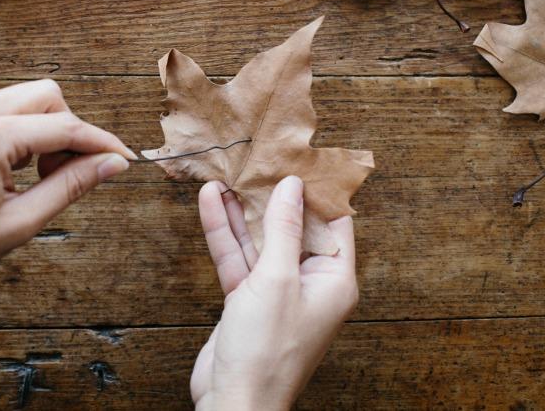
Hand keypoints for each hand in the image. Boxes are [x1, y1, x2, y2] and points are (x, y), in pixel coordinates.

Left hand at [0, 79, 135, 307]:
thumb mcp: (19, 222)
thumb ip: (71, 186)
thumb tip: (111, 164)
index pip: (65, 127)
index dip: (100, 143)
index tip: (122, 158)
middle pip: (44, 94)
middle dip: (64, 129)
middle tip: (59, 172)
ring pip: (12, 97)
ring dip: (30, 128)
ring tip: (20, 175)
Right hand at [191, 176, 357, 410]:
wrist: (234, 402)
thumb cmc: (267, 352)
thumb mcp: (277, 280)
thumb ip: (284, 230)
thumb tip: (293, 187)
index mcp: (334, 280)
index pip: (333, 223)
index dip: (319, 190)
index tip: (301, 159)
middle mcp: (309, 283)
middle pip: (292, 227)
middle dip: (273, 195)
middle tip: (259, 159)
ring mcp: (276, 291)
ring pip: (260, 240)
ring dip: (242, 210)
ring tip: (227, 173)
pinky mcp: (247, 299)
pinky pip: (238, 258)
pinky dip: (225, 232)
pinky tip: (211, 203)